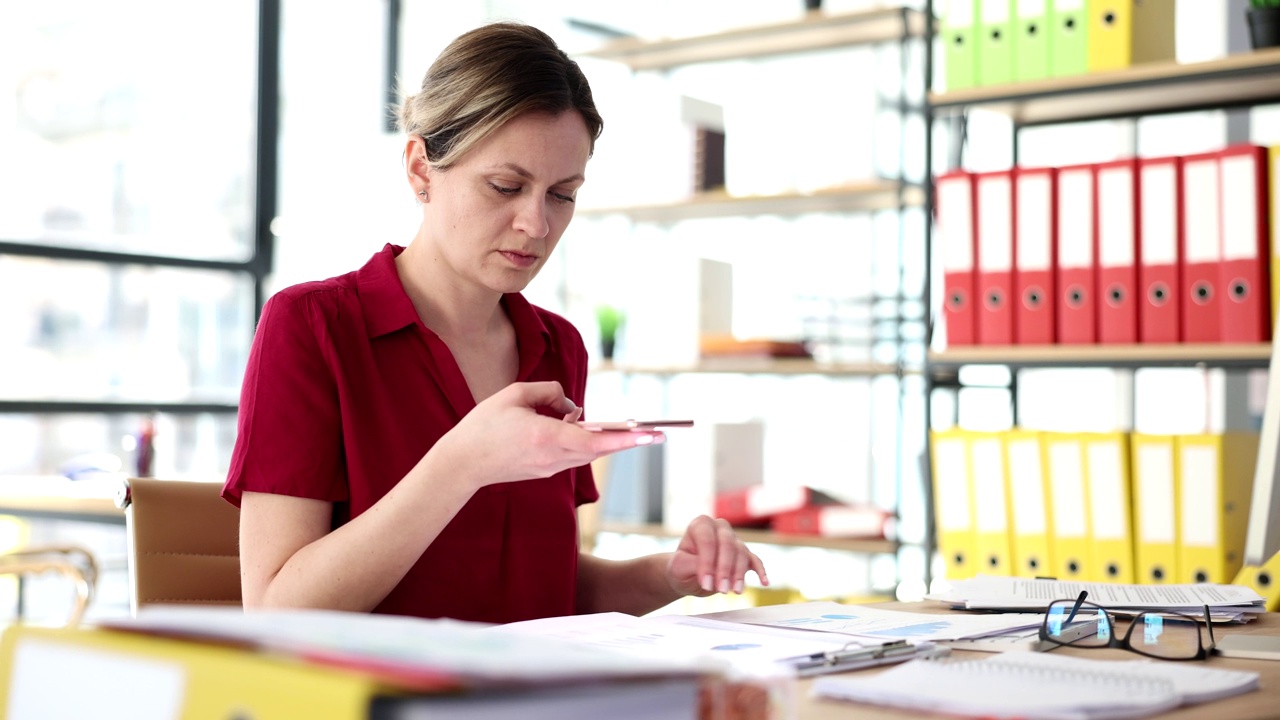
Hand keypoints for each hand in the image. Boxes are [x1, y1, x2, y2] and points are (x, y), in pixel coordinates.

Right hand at [435, 381, 661, 489]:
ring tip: (588, 420)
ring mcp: (549, 468)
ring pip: (586, 451)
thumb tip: (571, 405)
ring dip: (597, 436)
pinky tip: (566, 424)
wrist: (461, 464)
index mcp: (546, 437)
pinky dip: (578, 439)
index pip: (596, 439)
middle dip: (625, 438)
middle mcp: (552, 457)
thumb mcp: (514, 394)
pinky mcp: (543, 472)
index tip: (651, 435)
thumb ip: (548, 392)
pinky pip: (571, 454)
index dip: (626, 438)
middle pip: (598, 447)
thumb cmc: (483, 425)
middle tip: (656, 431)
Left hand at [666, 515, 768, 596]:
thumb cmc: (681, 568)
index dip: (708, 563)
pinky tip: (764, 582)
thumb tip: (711, 572)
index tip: (706, 583)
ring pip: (741, 553)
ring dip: (739, 574)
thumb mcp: (678, 567)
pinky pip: (754, 560)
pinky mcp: (744, 554)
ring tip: (734, 591)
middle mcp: (719, 528)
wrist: (687, 575)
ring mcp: (733, 539)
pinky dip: (760, 571)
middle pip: (727, 545)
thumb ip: (693, 565)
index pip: (708, 541)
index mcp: (701, 525)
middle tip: (722, 590)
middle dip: (725, 569)